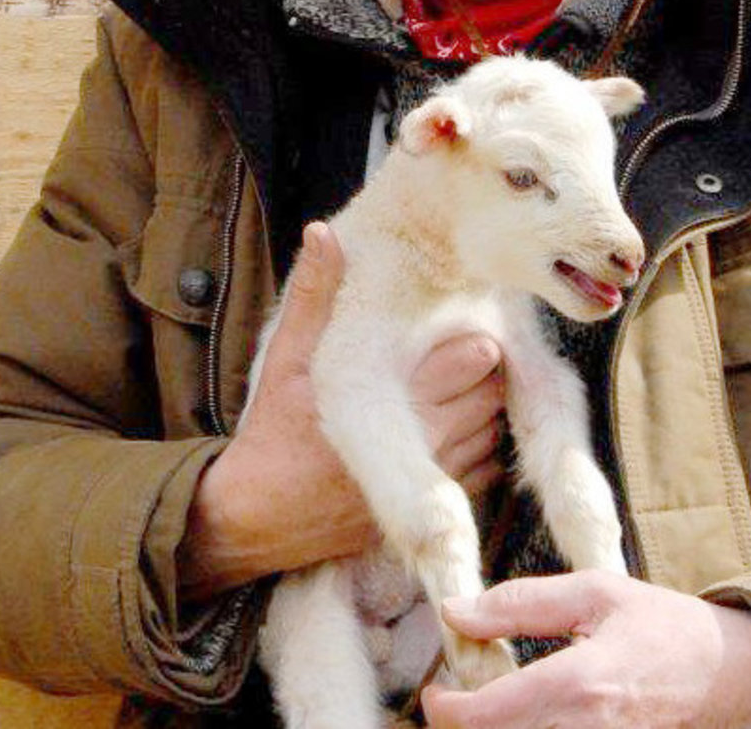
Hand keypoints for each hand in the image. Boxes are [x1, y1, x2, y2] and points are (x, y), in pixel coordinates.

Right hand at [178, 222, 507, 598]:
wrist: (257, 517)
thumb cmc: (272, 431)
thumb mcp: (285, 359)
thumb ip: (313, 297)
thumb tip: (323, 233)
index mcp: (390, 400)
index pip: (471, 360)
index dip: (480, 337)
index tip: (474, 322)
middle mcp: (419, 445)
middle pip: (492, 395)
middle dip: (491, 371)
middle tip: (481, 349)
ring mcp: (427, 481)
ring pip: (493, 434)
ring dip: (490, 409)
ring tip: (472, 384)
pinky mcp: (428, 509)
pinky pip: (483, 474)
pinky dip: (483, 449)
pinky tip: (464, 427)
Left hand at [420, 573, 750, 728]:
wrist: (730, 675)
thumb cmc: (663, 627)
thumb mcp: (596, 593)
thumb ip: (520, 602)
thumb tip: (456, 612)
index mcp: (578, 682)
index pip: (484, 716)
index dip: (445, 708)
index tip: (438, 689)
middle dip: (464, 725)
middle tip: (462, 698)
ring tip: (496, 708)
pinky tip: (527, 719)